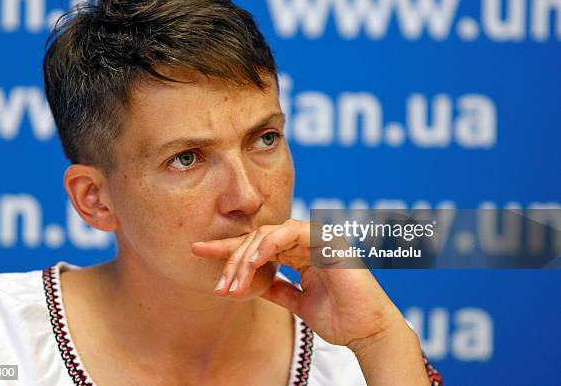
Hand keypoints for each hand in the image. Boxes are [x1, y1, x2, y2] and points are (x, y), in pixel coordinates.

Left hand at [190, 219, 406, 349]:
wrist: (367, 332)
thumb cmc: (339, 318)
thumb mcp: (296, 302)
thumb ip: (275, 288)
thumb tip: (248, 284)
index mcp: (299, 253)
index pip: (258, 246)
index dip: (228, 249)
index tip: (198, 251)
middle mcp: (305, 242)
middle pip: (257, 239)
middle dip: (232, 260)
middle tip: (219, 285)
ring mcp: (315, 238)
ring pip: (268, 235)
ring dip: (246, 258)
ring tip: (232, 283)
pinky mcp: (326, 239)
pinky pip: (290, 232)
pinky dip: (269, 244)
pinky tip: (253, 261)